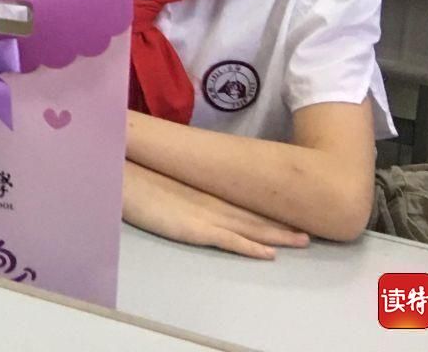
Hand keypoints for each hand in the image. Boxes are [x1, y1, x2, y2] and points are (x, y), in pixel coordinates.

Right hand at [122, 162, 309, 259]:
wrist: (118, 173)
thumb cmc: (132, 173)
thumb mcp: (160, 178)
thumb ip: (176, 184)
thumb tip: (185, 186)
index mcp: (202, 189)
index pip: (242, 200)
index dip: (266, 207)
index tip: (289, 210)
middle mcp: (210, 200)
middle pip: (253, 214)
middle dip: (281, 223)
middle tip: (309, 229)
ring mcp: (205, 214)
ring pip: (250, 227)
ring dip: (277, 235)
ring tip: (303, 240)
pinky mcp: (194, 228)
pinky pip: (229, 241)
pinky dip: (251, 247)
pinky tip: (269, 254)